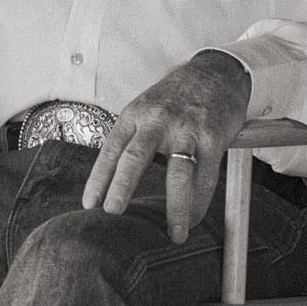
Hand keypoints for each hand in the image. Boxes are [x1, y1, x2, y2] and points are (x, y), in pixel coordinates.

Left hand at [81, 52, 260, 241]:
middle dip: (122, 187)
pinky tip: (195, 218)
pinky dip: (200, 201)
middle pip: (136, 157)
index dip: (99, 177)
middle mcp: (158, 121)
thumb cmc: (177, 96)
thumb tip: (114, 177)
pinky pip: (206, 175)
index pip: (112, 149)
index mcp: (135, 115)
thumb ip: (133, 137)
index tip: (89, 204)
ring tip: (174, 234)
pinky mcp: (213, 137)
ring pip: (177, 173)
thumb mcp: (147, 108)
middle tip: (113, 213)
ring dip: (175, 208)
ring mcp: (186, 129)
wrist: (217, 71)